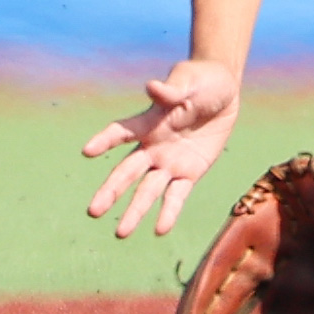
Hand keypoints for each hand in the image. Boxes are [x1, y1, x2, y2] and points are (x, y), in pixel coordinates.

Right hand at [83, 59, 239, 236]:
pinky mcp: (189, 173)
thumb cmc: (201, 80)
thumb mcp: (188, 81)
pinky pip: (177, 196)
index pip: (121, 132)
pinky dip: (169, 212)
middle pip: (126, 172)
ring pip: (147, 191)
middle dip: (110, 192)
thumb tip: (152, 87)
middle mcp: (152, 146)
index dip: (105, 140)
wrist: (225, 92)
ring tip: (121, 233)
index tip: (87, 151)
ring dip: (134, 211)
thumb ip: (171, 90)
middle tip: (93, 212)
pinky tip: (159, 230)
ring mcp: (168, 162)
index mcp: (148, 122)